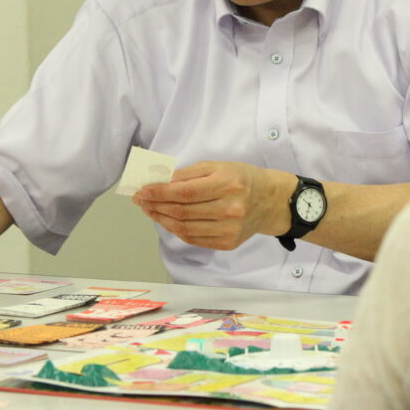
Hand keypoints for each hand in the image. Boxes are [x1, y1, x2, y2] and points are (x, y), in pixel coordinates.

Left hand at [132, 161, 295, 249]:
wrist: (269, 202)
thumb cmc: (241, 179)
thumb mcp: (218, 166)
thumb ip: (189, 174)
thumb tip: (161, 182)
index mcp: (227, 184)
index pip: (184, 192)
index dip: (159, 193)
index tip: (142, 190)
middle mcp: (230, 209)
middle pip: (182, 211)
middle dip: (155, 205)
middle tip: (140, 200)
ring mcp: (229, 229)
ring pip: (185, 228)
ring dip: (161, 219)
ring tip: (149, 210)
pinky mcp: (228, 243)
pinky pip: (194, 239)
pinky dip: (176, 230)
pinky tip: (166, 220)